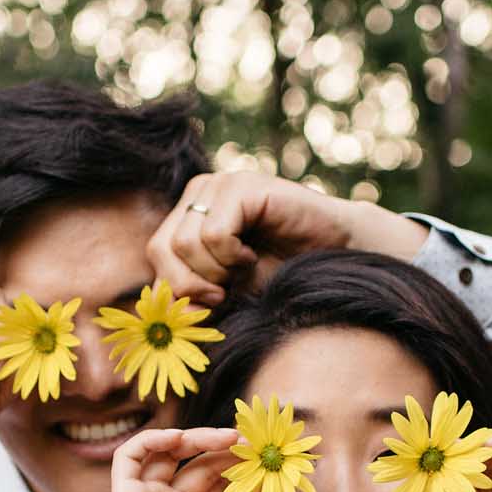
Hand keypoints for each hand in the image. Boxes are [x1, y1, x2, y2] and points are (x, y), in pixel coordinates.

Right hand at [109, 427, 256, 491]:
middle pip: (193, 463)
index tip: (259, 451)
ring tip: (227, 438)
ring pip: (165, 454)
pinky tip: (180, 437)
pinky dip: (150, 440)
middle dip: (221, 449)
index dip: (233, 461)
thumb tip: (262, 469)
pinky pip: (128, 457)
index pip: (212, 476)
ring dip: (195, 439)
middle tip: (247, 441)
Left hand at [145, 173, 427, 306]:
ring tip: (245, 268)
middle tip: (226, 291)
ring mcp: (219, 184)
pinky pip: (214, 235)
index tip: (214, 301)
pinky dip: (232, 257)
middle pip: (163, 248)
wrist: (336, 253)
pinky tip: (253, 255)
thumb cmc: (281, 271)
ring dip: (217, 271)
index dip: (178, 287)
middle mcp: (200, 191)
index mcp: (190, 212)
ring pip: (186, 244)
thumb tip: (157, 307)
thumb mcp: (227, 288)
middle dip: (193, 284)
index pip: (156, 252)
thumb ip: (192, 293)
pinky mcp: (242, 186)